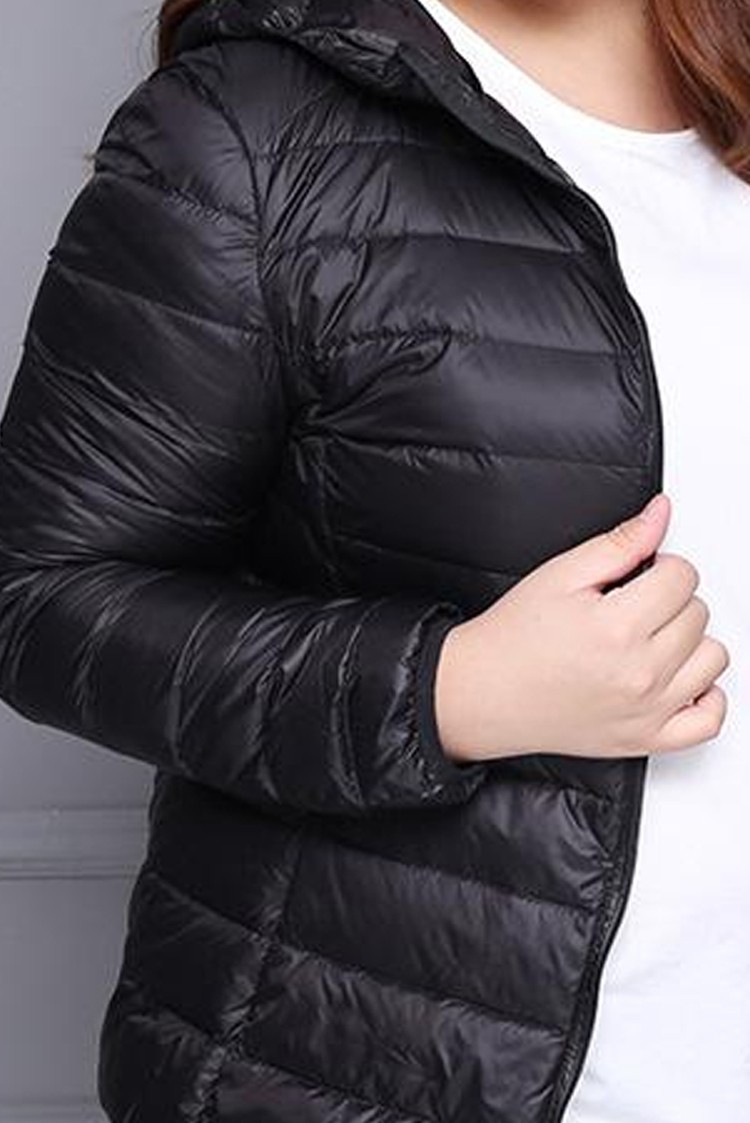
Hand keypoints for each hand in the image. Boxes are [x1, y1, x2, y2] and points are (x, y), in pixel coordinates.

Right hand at [434, 493, 729, 761]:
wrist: (484, 692)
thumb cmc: (514, 639)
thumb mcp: (560, 575)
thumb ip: (619, 543)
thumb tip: (660, 515)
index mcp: (616, 626)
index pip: (682, 576)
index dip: (660, 567)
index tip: (638, 576)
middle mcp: (638, 672)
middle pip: (698, 613)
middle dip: (669, 600)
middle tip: (631, 606)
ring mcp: (646, 710)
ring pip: (712, 658)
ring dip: (689, 642)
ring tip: (651, 639)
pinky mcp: (645, 738)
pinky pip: (709, 719)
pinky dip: (706, 695)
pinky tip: (680, 678)